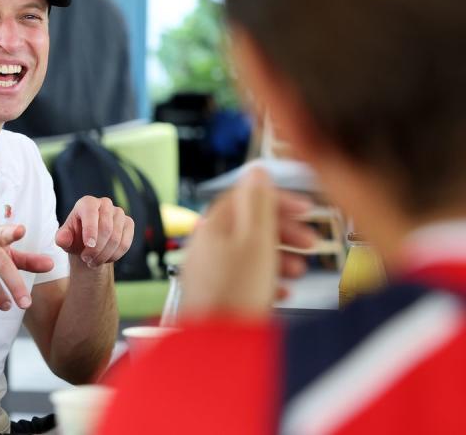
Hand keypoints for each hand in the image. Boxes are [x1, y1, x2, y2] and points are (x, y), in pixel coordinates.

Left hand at [55, 196, 134, 267]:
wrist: (89, 244)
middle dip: (96, 248)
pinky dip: (115, 255)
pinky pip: (125, 243)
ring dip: (104, 255)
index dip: (91, 230)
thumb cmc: (75, 238)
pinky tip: (105, 259)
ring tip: (93, 262)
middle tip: (86, 260)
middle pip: (106, 228)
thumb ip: (62, 238)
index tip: (88, 246)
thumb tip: (62, 240)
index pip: (91, 213)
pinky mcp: (129, 223)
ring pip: (116, 238)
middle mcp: (105, 203)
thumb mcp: (65, 239)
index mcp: (87, 203)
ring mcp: (119, 212)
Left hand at [181, 168, 315, 318]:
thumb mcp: (256, 241)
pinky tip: (281, 292)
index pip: (245, 197)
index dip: (278, 199)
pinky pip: (245, 279)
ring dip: (279, 257)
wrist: (219, 346)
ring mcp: (209, 272)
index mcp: (213, 226)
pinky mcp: (216, 296)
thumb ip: (258, 204)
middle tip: (311, 241)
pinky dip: (266, 280)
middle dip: (284, 231)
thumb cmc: (235, 294)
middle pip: (249, 226)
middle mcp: (206, 246)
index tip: (306, 208)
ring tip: (300, 271)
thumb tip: (256, 170)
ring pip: (249, 253)